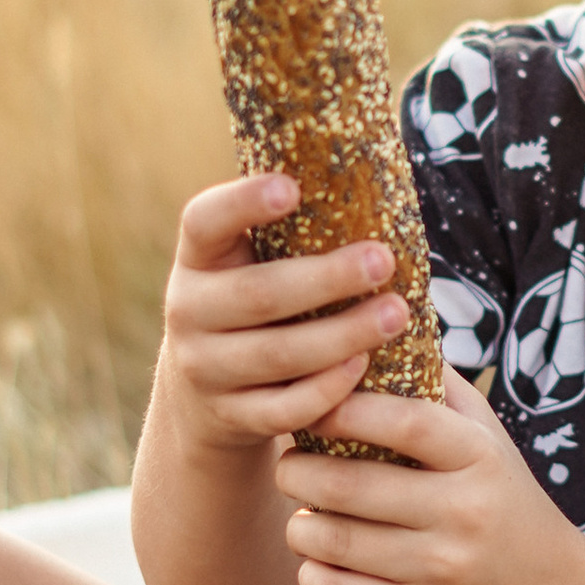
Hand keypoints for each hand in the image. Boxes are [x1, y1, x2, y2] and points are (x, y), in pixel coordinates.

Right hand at [157, 173, 417, 457]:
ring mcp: (204, 369)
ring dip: (342, 335)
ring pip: (276, 355)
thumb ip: (290, 231)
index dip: (242, 203)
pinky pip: (283, 409)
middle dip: (326, 279)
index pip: (203, 221)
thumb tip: (374, 166)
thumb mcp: (251, 264)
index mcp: (197, 259)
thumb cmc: (256, 305)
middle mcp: (188, 311)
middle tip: (384, 261)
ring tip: (396, 314)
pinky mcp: (229, 418)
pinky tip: (364, 366)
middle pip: (257, 295)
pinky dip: (326, 389)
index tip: (292, 187)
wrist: (205, 396)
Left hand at [276, 372, 581, 584]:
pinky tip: (319, 560)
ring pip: (333, 541)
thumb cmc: (501, 499)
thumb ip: (437, 386)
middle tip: (288, 464)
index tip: (310, 405)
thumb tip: (378, 324)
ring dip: (299, 526)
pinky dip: (312, 574)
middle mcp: (462, 512)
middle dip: (297, 472)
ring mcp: (441, 569)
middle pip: (349, 486)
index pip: (402, 422)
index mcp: (478, 457)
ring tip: (301, 513)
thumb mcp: (487, 436)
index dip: (344, 409)